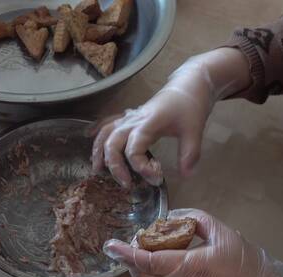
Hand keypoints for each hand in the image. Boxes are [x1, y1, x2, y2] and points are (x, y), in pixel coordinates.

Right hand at [91, 48, 250, 186]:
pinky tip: (88, 135)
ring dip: (98, 151)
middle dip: (115, 165)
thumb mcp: (194, 131)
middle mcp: (134, 120)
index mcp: (148, 123)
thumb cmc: (190, 107)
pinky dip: (97, 129)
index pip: (134, 148)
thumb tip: (186, 176)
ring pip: (106, 132)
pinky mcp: (130, 115)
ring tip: (97, 169)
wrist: (188, 86)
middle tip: (126, 184)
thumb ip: (189, 154)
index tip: (155, 178)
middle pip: (113, 143)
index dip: (141, 167)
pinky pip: (108, 121)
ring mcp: (130, 117)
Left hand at [103, 209, 282, 276]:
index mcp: (189, 266)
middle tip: (131, 239)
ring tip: (141, 245)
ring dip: (137, 265)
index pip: (148, 261)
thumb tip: (170, 216)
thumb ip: (190, 217)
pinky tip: (153, 255)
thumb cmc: (241, 258)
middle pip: (141, 275)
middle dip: (130, 258)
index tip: (111, 245)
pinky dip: (148, 270)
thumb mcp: (217, 229)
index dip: (127, 253)